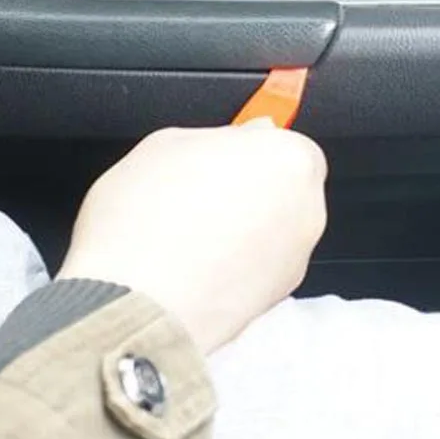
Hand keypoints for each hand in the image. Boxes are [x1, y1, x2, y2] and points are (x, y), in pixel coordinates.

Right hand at [58, 121, 327, 353]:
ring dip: (237, 227)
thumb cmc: (146, 219)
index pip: (286, 143)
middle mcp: (305, 213)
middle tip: (193, 188)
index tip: (220, 153)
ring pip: (268, 231)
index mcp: (289, 161)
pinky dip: (229, 264)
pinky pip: (253, 269)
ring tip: (180, 230)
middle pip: (281, 188)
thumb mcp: (168, 142)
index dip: (247, 148)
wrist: (134, 302)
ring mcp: (292, 263)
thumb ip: (219, 134)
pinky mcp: (270, 304)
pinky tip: (185, 262)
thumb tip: (241, 136)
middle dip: (244, 187)